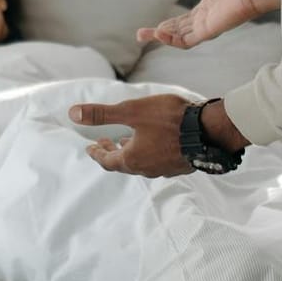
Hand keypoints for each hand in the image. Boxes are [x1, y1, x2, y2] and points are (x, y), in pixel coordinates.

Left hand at [68, 94, 193, 178]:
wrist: (208, 131)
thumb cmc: (169, 120)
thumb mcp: (130, 111)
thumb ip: (102, 114)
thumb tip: (72, 114)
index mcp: (133, 159)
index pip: (108, 161)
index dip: (97, 153)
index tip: (90, 148)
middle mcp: (147, 169)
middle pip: (123, 164)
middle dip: (111, 152)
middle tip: (103, 143)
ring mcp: (165, 168)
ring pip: (141, 163)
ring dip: (129, 153)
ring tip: (125, 141)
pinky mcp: (179, 164)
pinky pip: (156, 161)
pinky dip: (147, 152)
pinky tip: (152, 142)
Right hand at [137, 0, 278, 48]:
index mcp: (206, 8)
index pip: (183, 20)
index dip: (168, 24)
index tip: (154, 26)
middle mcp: (205, 20)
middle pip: (177, 31)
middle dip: (158, 33)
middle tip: (139, 34)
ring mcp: (206, 27)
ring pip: (178, 38)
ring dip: (160, 37)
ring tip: (141, 35)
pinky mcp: (208, 31)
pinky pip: (186, 41)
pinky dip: (171, 40)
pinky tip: (157, 34)